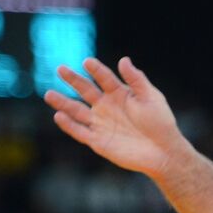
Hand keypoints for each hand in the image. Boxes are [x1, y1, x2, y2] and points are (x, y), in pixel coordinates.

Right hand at [44, 57, 185, 178]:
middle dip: (73, 80)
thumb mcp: (151, 98)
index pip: (105, 78)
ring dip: (63, 103)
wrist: (164, 152)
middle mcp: (107, 106)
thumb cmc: (161, 124)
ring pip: (77, 110)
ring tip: (49, 94)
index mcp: (120, 94)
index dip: (96, 70)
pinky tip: (58, 116)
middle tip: (61, 69)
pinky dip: (68, 125)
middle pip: (86, 90)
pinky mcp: (98, 141)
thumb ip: (137, 80)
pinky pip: (79, 131)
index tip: (87, 62)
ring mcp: (101, 123)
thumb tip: (123, 59)